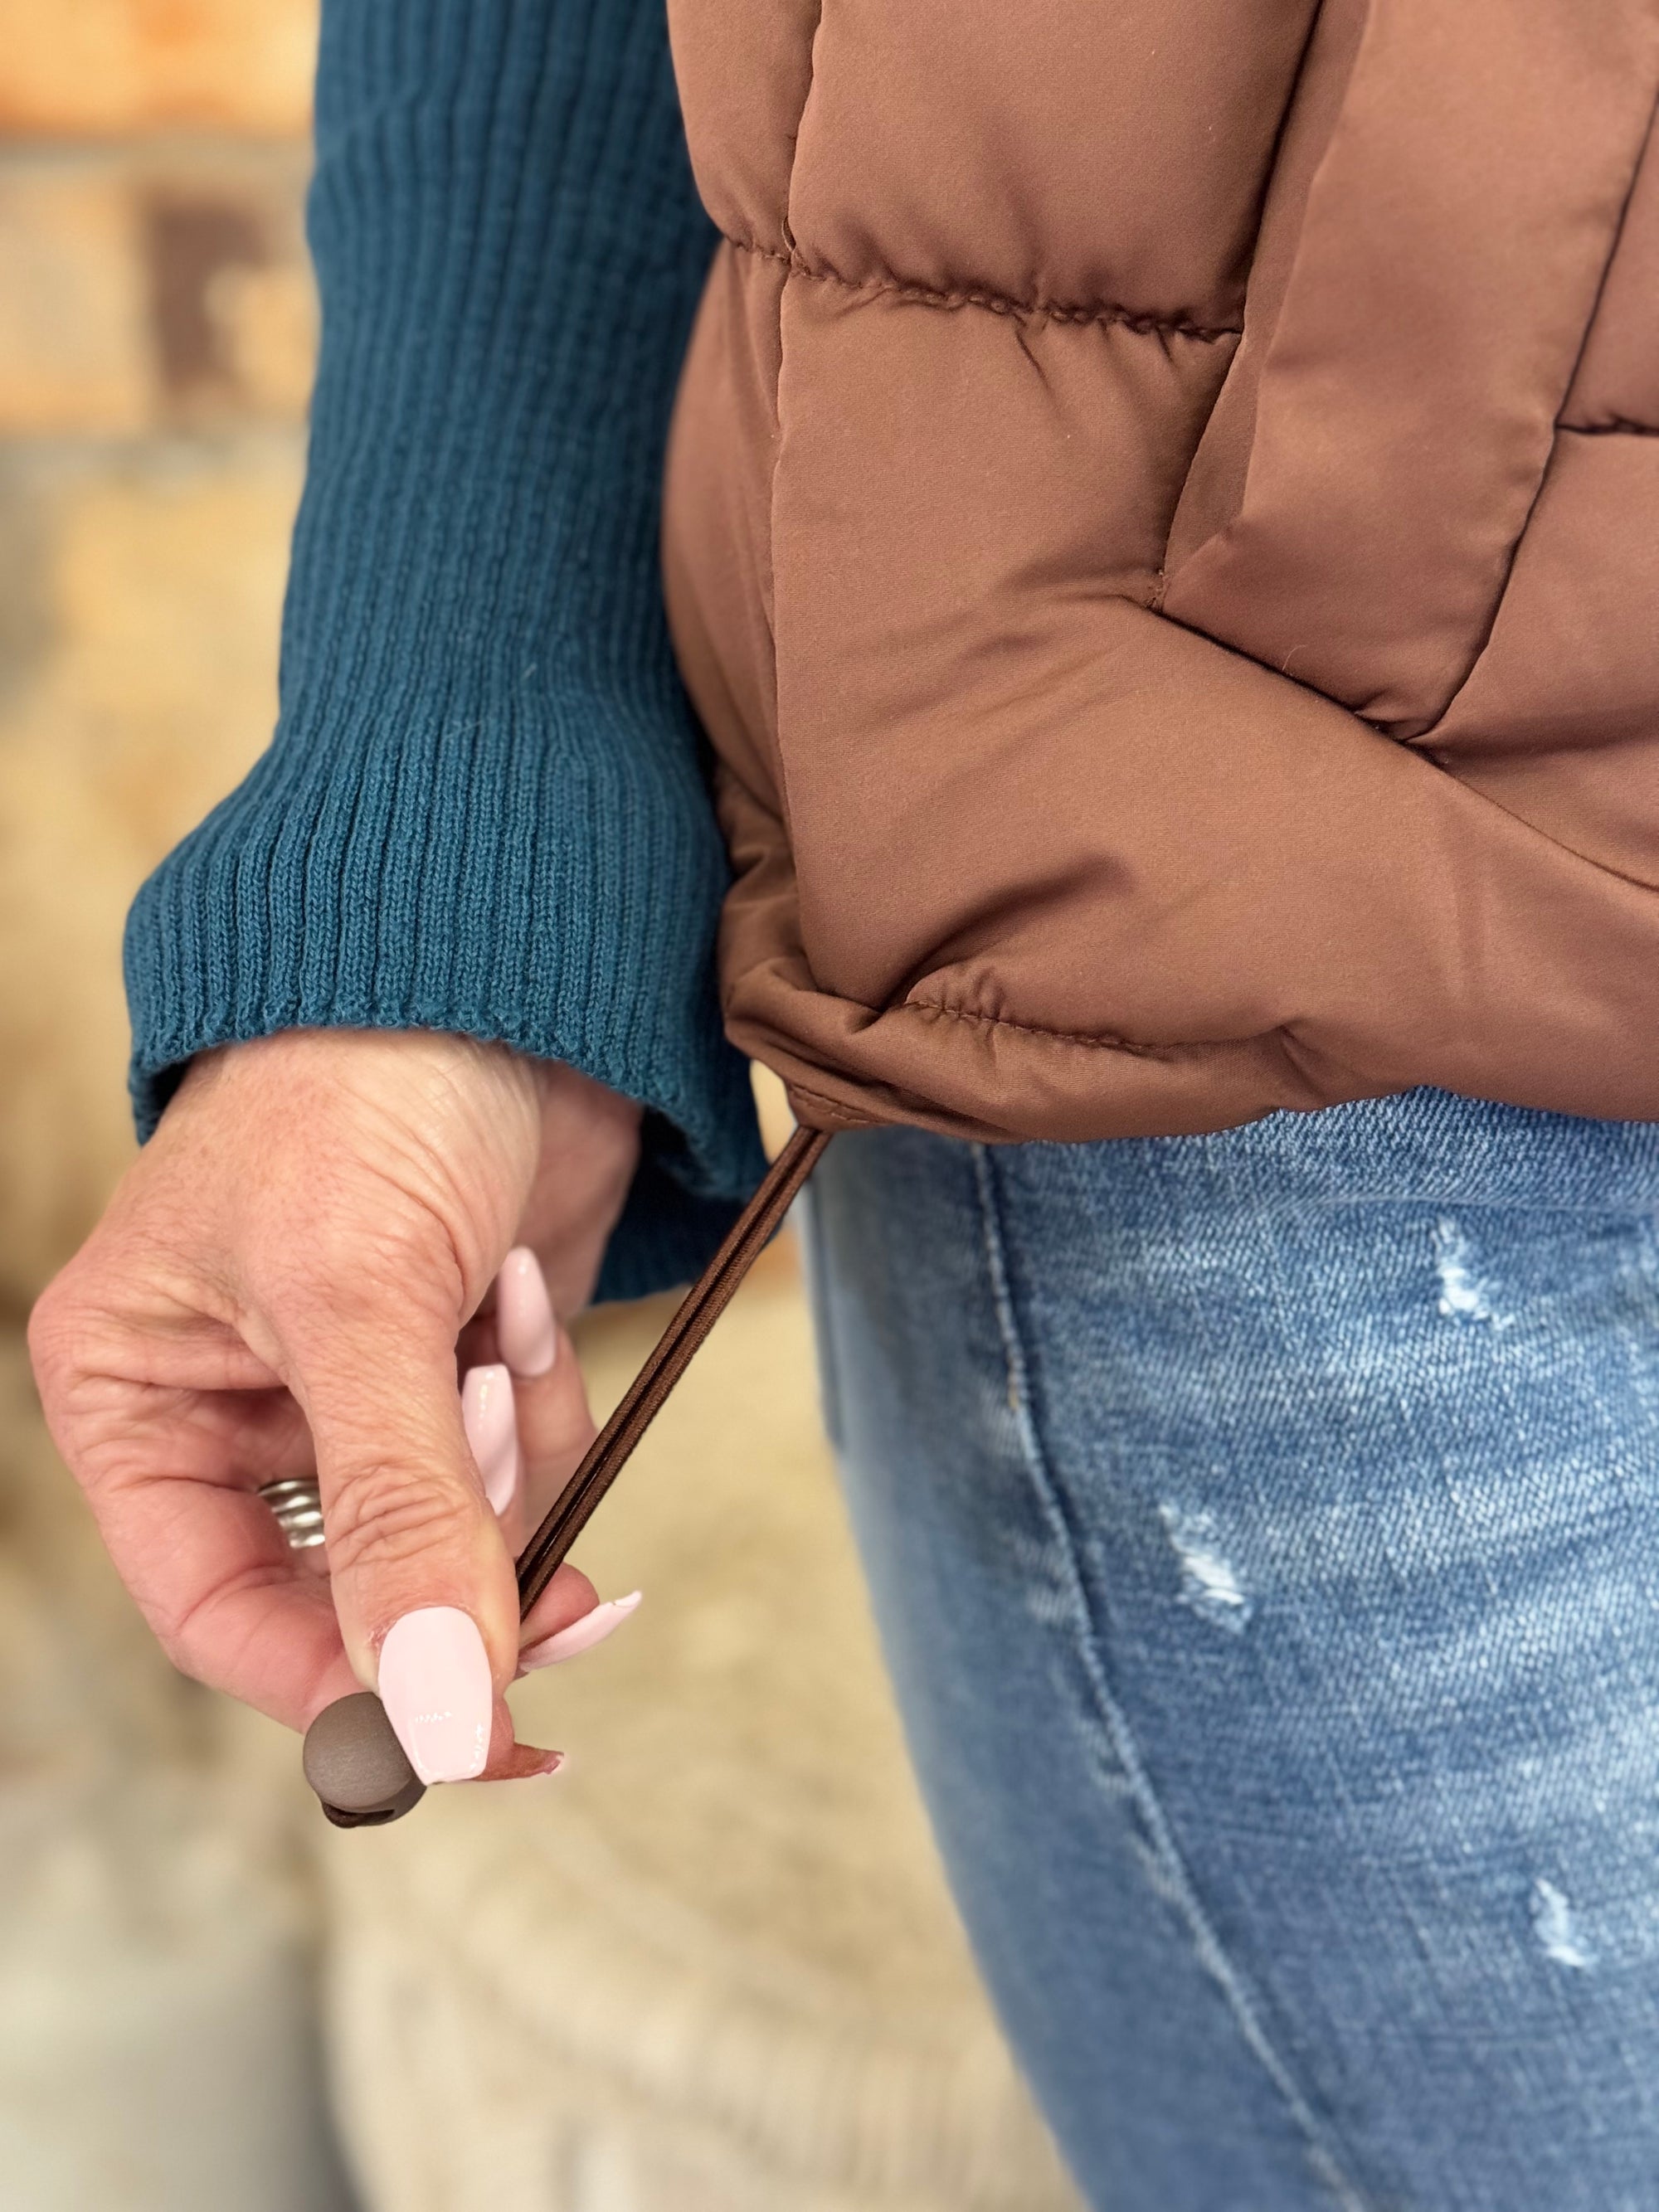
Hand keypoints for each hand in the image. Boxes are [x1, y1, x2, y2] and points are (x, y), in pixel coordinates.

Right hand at [29, 1029, 643, 1783]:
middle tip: (566, 1603)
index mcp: (139, 1398)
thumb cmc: (366, 1088)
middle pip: (353, 1595)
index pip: (221, 1612)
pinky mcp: (459, 1357)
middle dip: (458, 1580)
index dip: (343, 1690)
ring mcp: (358, 1387)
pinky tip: (525, 1284)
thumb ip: (397, 1512)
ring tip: (501, 1324)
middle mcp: (237, 1409)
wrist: (501, 963)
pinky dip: (543, 1394)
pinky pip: (521, 1457)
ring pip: (455, 1534)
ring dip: (509, 1458)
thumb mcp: (359, 1303)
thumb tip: (438, 1713)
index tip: (469, 1737)